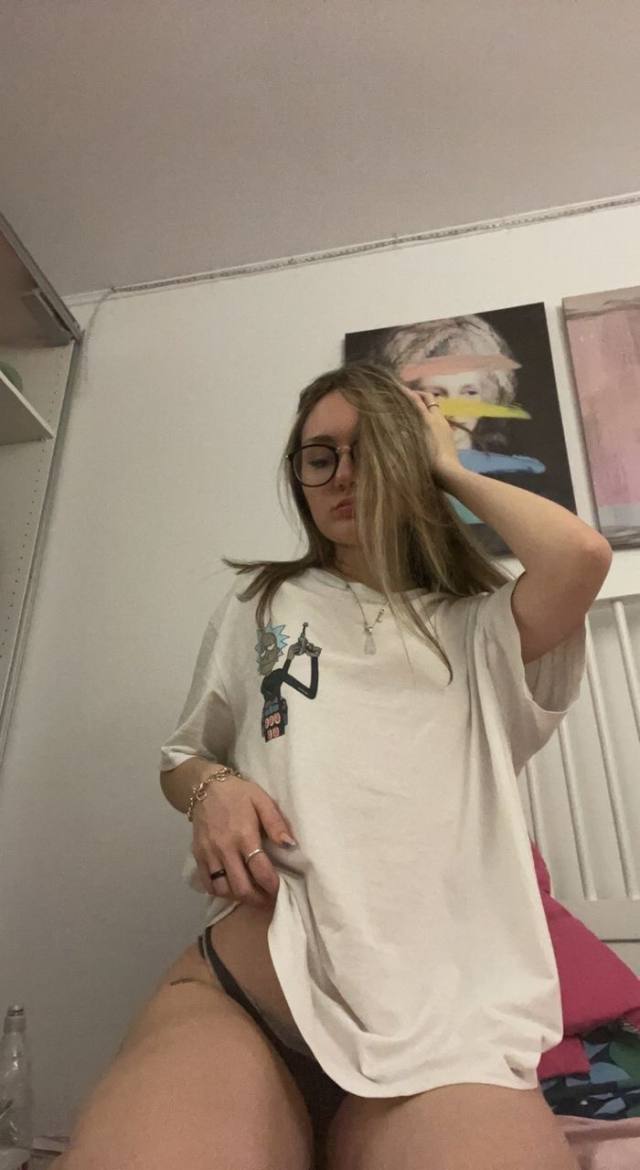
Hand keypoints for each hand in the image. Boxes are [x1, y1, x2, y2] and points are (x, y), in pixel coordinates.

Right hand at [191, 775, 296, 908]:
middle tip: (269, 899)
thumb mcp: (262, 800)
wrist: (205, 786)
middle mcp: (225, 848)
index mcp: (244, 835)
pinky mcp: (197, 855)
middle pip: (241, 887)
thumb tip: (290, 845)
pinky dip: (220, 892)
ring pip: (223, 890)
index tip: (280, 890)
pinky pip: (207, 884)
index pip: (260, 870)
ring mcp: (209, 854)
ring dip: (239, 898)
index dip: (272, 886)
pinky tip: (232, 888)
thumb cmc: (238, 793)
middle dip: (258, 899)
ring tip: (252, 895)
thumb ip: (276, 824)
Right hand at [400, 387, 459, 483]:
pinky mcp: (449, 433)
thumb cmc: (428, 462)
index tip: (398, 387)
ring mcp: (445, 425)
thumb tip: (397, 423)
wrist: (449, 473)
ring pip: (435, 408)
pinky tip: (424, 425)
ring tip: (414, 410)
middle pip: (429, 398)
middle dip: (419, 394)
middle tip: (408, 396)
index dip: (406, 392)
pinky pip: (438, 418)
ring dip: (425, 405)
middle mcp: (437, 418)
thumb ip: (404, 433)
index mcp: (427, 419)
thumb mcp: (412, 446)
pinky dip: (430, 416)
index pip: (415, 400)